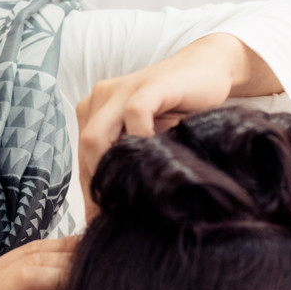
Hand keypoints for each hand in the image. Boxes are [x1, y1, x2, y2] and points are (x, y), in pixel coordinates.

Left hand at [75, 33, 278, 219]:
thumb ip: (129, 160)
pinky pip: (135, 114)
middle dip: (100, 185)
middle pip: (86, 148)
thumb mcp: (146, 136)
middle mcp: (100, 98)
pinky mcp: (149, 84)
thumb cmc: (176, 109)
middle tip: (118, 215)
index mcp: (94, 110)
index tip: (104, 219)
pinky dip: (142, 139)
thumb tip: (116, 208)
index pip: (84, 156)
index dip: (93, 190)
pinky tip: (158, 157)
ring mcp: (122, 89)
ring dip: (115, 168)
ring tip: (135, 190)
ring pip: (98, 135)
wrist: (206, 70)